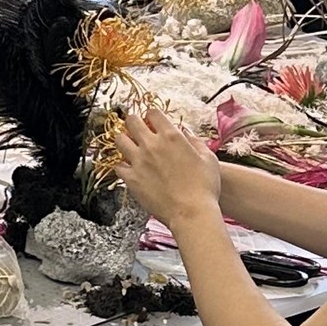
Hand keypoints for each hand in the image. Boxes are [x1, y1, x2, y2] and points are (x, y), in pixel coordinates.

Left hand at [113, 107, 221, 229]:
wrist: (192, 212)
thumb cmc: (204, 187)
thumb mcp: (208, 158)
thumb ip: (196, 142)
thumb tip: (187, 134)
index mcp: (171, 136)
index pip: (153, 113)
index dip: (152, 115)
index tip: (153, 120)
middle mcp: (152, 145)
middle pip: (132, 121)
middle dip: (133, 121)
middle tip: (137, 127)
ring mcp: (139, 161)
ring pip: (119, 140)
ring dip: (124, 140)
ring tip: (130, 145)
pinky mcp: (131, 179)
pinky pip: (118, 166)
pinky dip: (122, 165)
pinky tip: (129, 168)